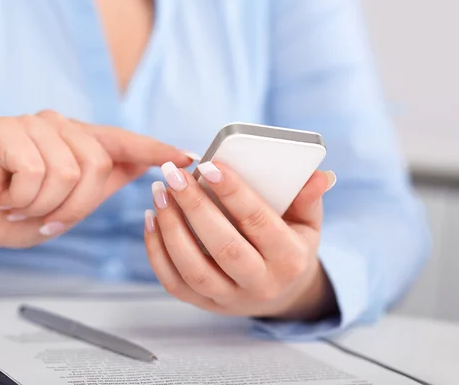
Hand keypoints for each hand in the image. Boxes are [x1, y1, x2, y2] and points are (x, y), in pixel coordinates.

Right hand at [0, 110, 192, 255]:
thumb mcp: (71, 203)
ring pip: (67, 170)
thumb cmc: (21, 213)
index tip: (187, 157)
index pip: (123, 140)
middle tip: (45, 215)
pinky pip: (35, 170)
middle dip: (74, 204)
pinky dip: (23, 198)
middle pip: (96, 163)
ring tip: (23, 204)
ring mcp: (30, 123)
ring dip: (45, 204)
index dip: (155, 149)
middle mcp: (57, 125)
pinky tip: (6, 195)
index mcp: (77, 140)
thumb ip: (104, 181)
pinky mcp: (3, 128)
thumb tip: (146, 165)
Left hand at [144, 161, 337, 319]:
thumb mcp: (307, 224)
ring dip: (171, 228)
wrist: (280, 293)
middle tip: (173, 174)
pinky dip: (157, 252)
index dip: (233, 193)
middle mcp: (261, 284)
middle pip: (223, 246)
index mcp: (290, 259)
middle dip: (194, 207)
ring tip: (159, 193)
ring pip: (194, 268)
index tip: (209, 165)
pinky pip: (175, 282)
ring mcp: (230, 299)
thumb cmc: (290, 247)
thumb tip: (319, 175)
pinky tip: (152, 219)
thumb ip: (308, 199)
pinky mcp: (205, 305)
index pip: (259, 222)